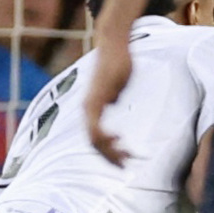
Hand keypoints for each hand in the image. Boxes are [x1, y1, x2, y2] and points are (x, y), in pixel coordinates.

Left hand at [82, 34, 134, 164]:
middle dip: (110, 158)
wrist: (113, 45)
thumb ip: (111, 97)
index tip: (123, 159)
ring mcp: (90, 105)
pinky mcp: (95, 100)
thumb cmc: (116, 63)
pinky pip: (95, 126)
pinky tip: (118, 139)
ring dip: (109, 152)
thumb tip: (112, 103)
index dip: (107, 152)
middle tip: (125, 167)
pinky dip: (105, 138)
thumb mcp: (115, 85)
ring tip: (125, 158)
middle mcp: (87, 108)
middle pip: (94, 143)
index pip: (95, 138)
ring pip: (94, 138)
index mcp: (92, 108)